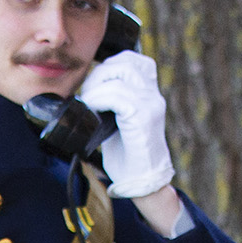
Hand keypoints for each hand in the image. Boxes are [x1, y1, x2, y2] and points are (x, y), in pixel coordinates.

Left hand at [77, 50, 174, 199]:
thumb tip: (89, 88)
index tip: (96, 83)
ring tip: (89, 102)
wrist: (143, 182)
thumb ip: (113, 102)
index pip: (135, 60)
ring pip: (121, 74)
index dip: (111, 64)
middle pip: (125, 63)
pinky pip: (117, 96)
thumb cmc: (129, 156)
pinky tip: (92, 110)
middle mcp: (153, 96)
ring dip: (97, 86)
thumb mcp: (120, 122)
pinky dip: (99, 99)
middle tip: (87, 95)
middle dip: (99, 74)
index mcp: (151, 94)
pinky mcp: (143, 118)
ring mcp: (150, 106)